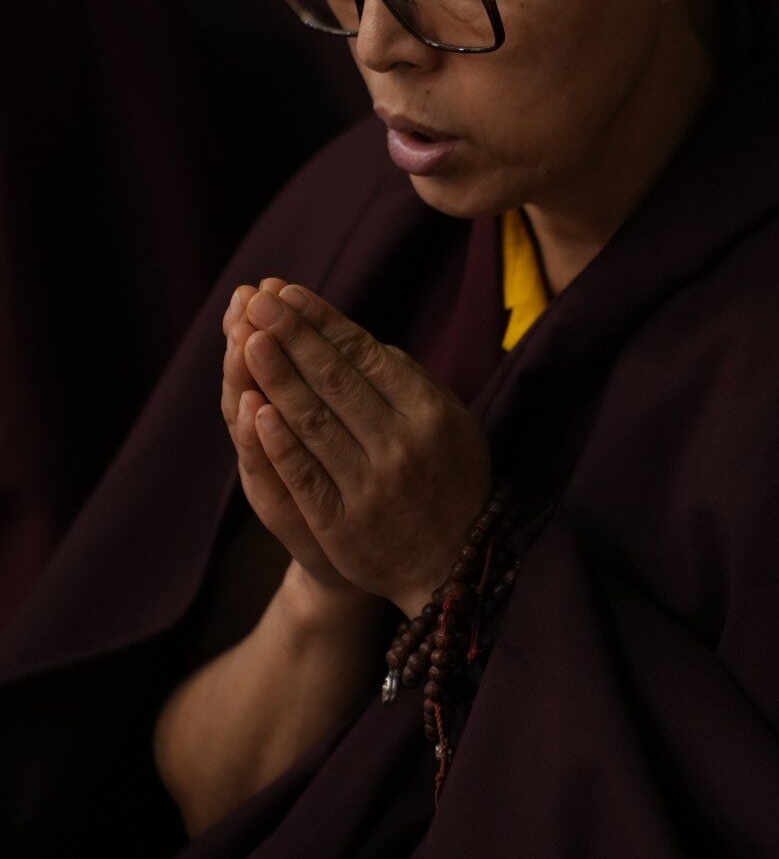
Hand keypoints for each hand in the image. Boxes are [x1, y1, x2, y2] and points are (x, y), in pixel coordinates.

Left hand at [235, 283, 491, 615]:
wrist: (451, 566)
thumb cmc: (449, 478)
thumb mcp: (452, 421)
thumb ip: (409, 380)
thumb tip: (356, 338)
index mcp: (430, 412)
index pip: (366, 355)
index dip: (322, 322)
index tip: (287, 292)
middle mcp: (402, 445)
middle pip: (335, 381)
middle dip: (292, 336)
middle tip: (256, 301)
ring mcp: (371, 487)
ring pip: (314, 423)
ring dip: (277, 378)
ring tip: (246, 338)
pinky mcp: (343, 526)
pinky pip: (305, 478)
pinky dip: (280, 444)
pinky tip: (254, 411)